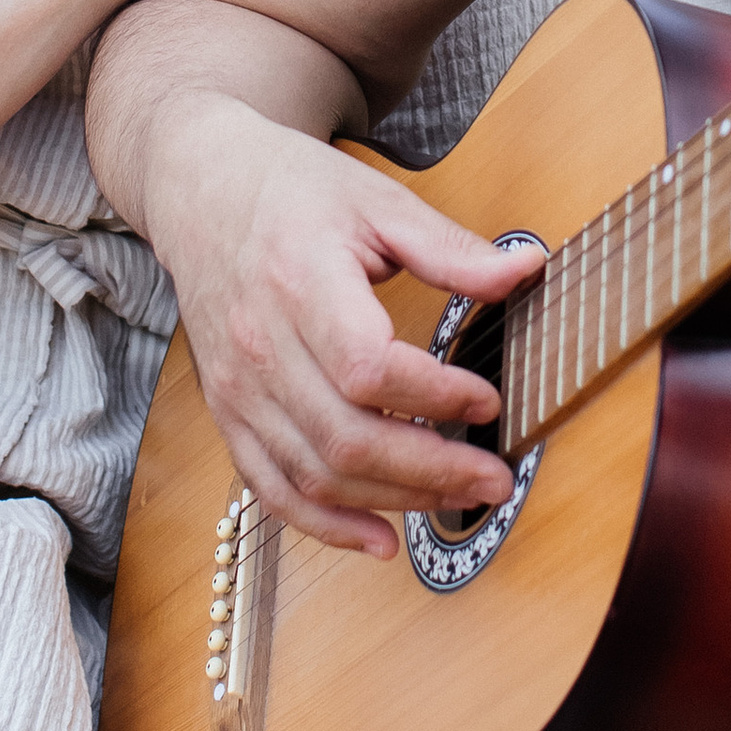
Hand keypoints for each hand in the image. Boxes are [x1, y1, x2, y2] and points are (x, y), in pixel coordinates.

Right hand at [143, 99, 528, 555]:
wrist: (203, 191)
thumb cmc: (291, 190)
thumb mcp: (377, 200)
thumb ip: (449, 247)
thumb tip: (527, 271)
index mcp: (300, 281)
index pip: (367, 367)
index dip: (434, 394)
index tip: (488, 398)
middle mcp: (260, 344)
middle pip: (346, 436)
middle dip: (431, 469)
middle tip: (493, 475)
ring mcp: (238, 386)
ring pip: (316, 472)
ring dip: (393, 499)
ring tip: (458, 498)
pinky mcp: (228, 412)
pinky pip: (272, 488)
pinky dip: (326, 525)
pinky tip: (379, 539)